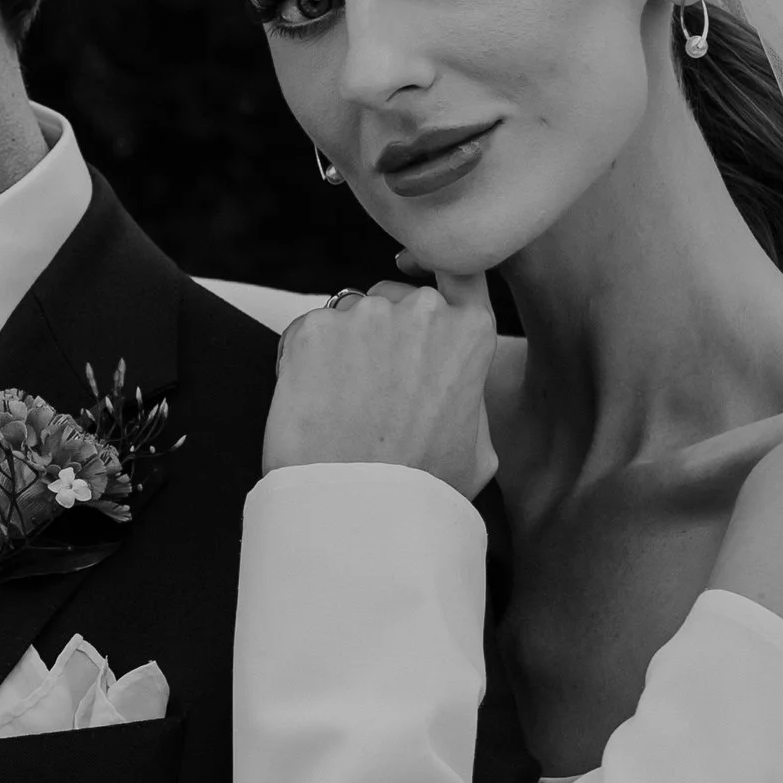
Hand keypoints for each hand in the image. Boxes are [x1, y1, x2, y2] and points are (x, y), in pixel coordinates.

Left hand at [263, 273, 497, 487]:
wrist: (360, 512)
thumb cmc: (422, 490)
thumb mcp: (480, 450)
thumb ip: (472, 400)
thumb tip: (459, 389)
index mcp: (469, 332)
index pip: (460, 270)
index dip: (436, 269)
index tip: (415, 273)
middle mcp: (421, 310)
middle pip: (396, 298)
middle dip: (382, 332)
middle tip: (372, 390)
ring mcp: (365, 315)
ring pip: (348, 314)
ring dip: (342, 347)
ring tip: (341, 406)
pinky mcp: (313, 329)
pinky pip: (306, 333)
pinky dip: (303, 361)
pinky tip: (313, 405)